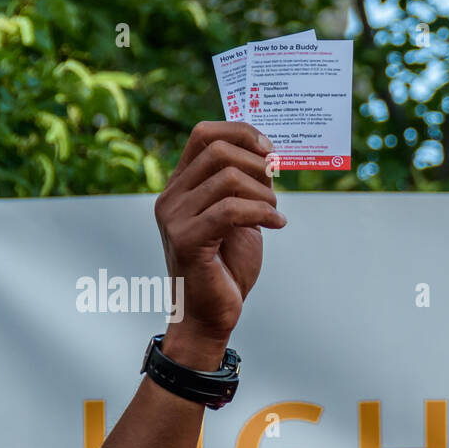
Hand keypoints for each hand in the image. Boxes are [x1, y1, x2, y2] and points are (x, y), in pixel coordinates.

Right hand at [153, 121, 285, 346]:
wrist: (210, 315)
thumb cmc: (225, 268)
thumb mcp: (240, 218)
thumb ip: (245, 187)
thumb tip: (268, 157)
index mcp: (181, 186)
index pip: (203, 135)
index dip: (241, 133)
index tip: (270, 150)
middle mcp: (171, 197)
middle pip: (217, 151)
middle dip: (258, 164)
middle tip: (276, 188)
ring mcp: (175, 217)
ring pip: (228, 179)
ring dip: (264, 194)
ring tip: (275, 214)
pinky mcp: (186, 240)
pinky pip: (231, 210)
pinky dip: (262, 213)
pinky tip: (277, 225)